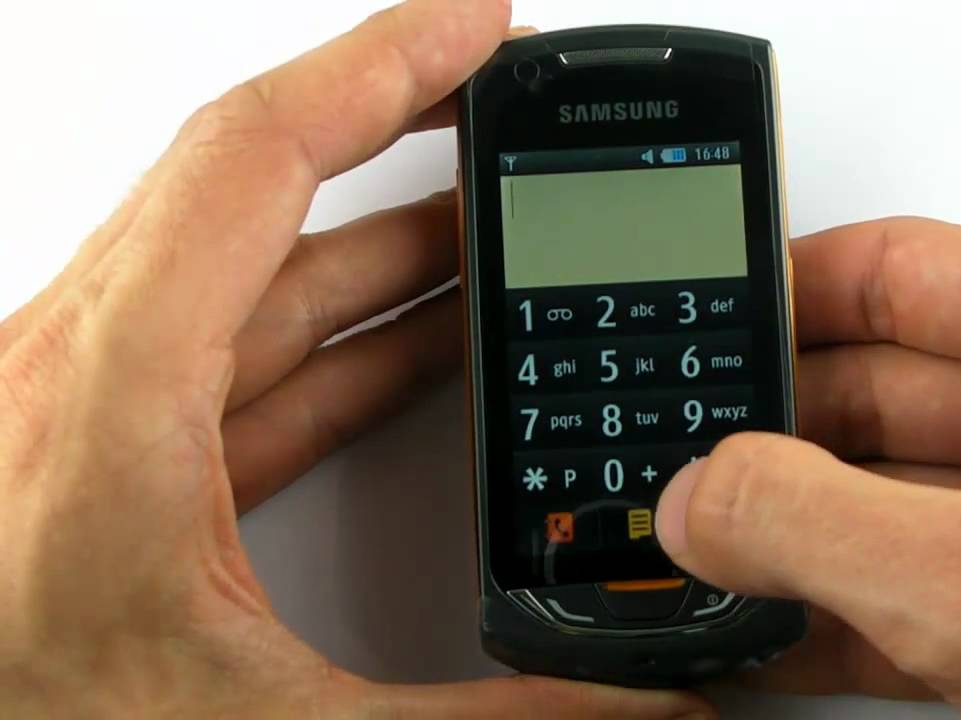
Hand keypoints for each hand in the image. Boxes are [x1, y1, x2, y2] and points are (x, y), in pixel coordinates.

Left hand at [0, 2, 711, 717]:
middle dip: (407, 135)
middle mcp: (89, 374)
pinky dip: (353, 335)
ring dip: (391, 247)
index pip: (255, 157)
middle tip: (514, 110)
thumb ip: (483, 718)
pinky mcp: (122, 455)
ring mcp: (99, 408)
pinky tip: (433, 345)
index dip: (380, 67)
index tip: (476, 25)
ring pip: (264, 274)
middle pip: (267, 192)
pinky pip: (253, 353)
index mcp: (110, 401)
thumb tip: (638, 712)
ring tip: (504, 232)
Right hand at [656, 218, 960, 716]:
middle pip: (871, 391)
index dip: (786, 293)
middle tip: (682, 475)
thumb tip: (707, 496)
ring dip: (788, 535)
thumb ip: (818, 523)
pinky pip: (906, 584)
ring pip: (878, 497)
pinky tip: (758, 629)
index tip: (700, 325)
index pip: (899, 269)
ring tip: (701, 558)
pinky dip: (828, 608)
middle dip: (769, 442)